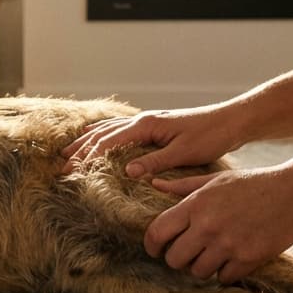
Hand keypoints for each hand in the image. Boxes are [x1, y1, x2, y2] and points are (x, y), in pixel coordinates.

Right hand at [61, 105, 240, 176]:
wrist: (231, 121)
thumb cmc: (211, 136)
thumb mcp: (184, 153)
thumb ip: (155, 161)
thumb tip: (127, 171)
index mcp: (146, 125)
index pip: (108, 141)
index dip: (88, 157)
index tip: (71, 172)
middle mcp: (143, 120)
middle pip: (102, 133)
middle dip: (80, 149)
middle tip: (62, 166)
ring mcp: (148, 121)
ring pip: (108, 128)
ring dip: (87, 141)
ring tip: (69, 151)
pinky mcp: (154, 126)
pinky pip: (120, 129)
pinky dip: (103, 134)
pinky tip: (99, 138)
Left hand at [143, 166, 292, 283]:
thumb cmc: (252, 184)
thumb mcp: (216, 179)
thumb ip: (183, 186)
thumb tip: (153, 184)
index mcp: (196, 205)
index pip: (158, 232)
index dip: (151, 245)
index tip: (155, 249)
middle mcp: (208, 226)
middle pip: (174, 259)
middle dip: (177, 259)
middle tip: (186, 254)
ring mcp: (229, 244)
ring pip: (198, 272)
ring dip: (200, 267)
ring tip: (209, 256)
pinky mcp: (249, 259)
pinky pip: (224, 278)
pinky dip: (224, 272)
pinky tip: (230, 260)